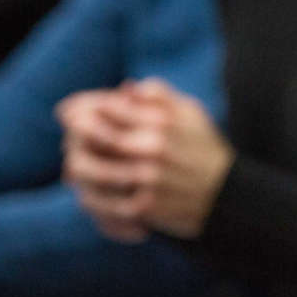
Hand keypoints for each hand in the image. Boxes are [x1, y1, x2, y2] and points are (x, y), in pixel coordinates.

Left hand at [61, 79, 232, 240]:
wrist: (227, 196)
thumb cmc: (204, 150)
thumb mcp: (191, 112)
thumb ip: (159, 95)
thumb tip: (125, 88)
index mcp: (162, 120)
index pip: (107, 107)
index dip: (82, 107)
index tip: (68, 110)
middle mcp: (152, 148)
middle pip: (92, 136)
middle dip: (73, 134)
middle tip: (69, 136)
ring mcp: (147, 179)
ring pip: (89, 170)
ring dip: (76, 166)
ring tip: (73, 166)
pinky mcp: (144, 208)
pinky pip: (101, 202)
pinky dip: (89, 198)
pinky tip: (88, 194)